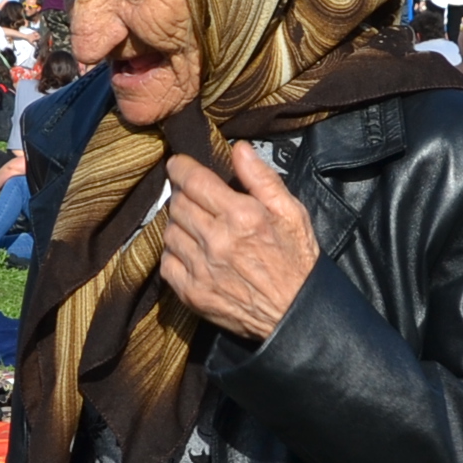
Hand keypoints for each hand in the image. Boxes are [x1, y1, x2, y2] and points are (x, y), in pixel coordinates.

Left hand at [157, 143, 318, 343]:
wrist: (295, 313)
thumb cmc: (296, 261)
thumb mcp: (291, 213)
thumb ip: (261, 179)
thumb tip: (238, 149)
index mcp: (241, 216)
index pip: (194, 181)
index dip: (180, 168)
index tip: (177, 165)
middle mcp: (217, 240)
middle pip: (177, 204)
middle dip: (181, 195)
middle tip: (192, 197)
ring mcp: (202, 269)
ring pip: (169, 232)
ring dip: (177, 224)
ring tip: (195, 226)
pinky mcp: (193, 293)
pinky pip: (166, 263)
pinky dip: (173, 254)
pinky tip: (190, 252)